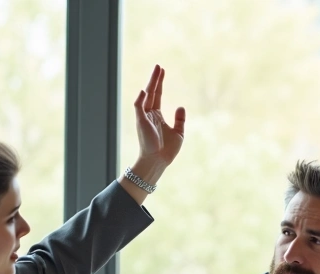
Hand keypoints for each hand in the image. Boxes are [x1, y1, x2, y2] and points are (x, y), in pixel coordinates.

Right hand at [124, 64, 185, 200]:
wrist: (158, 161)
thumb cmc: (166, 150)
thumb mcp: (178, 133)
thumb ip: (180, 120)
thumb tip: (181, 106)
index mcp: (157, 116)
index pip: (158, 95)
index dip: (160, 83)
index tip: (162, 71)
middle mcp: (149, 114)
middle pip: (152, 92)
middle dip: (155, 79)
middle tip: (159, 66)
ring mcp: (144, 117)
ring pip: (146, 96)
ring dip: (151, 84)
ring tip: (156, 71)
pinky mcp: (141, 122)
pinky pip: (139, 108)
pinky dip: (140, 99)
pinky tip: (144, 91)